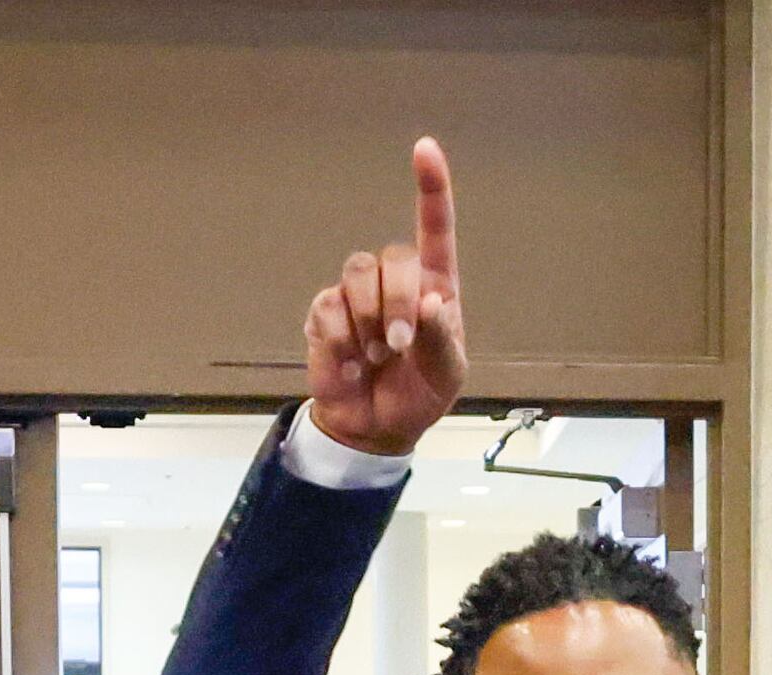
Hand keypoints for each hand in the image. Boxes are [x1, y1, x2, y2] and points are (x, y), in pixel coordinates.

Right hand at [304, 138, 467, 458]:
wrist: (375, 427)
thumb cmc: (418, 394)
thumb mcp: (446, 375)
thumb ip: (443, 339)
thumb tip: (433, 302)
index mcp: (434, 286)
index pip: (435, 229)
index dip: (431, 188)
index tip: (425, 148)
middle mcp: (396, 281)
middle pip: (392, 257)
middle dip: (397, 303)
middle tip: (397, 346)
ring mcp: (357, 295)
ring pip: (357, 274)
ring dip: (369, 320)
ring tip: (375, 355)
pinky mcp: (325, 313)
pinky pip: (329, 309)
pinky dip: (342, 343)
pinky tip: (352, 364)